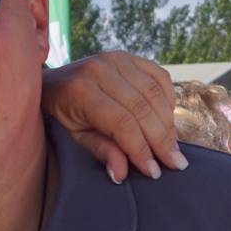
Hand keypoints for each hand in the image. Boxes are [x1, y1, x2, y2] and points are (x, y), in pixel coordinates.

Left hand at [43, 52, 184, 183]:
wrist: (56, 80)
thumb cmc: (65, 113)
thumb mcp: (76, 135)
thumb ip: (101, 151)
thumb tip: (121, 174)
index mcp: (82, 91)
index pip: (122, 124)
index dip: (141, 149)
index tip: (153, 171)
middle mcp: (100, 70)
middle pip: (142, 108)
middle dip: (161, 140)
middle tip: (175, 163)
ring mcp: (116, 59)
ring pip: (154, 93)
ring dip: (168, 123)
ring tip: (173, 147)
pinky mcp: (129, 56)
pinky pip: (159, 77)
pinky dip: (168, 98)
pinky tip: (168, 119)